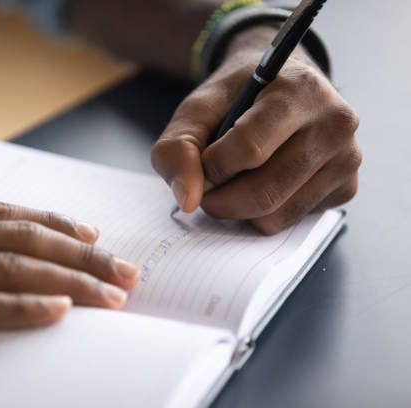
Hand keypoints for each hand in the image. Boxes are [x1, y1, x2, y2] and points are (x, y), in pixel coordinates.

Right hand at [0, 202, 139, 347]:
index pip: (6, 214)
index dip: (54, 222)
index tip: (91, 231)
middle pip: (25, 240)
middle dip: (82, 254)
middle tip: (127, 268)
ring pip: (12, 268)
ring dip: (70, 280)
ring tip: (113, 293)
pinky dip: (21, 308)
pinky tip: (59, 312)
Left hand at [151, 26, 361, 233]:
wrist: (279, 86)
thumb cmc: (236, 97)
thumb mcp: (197, 109)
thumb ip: (177, 148)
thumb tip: (187, 200)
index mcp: (300, 90)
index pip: (247, 149)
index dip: (212, 166)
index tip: (202, 161)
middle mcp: (334, 123)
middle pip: (264, 193)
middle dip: (221, 199)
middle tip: (208, 186)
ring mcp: (347, 158)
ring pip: (278, 215)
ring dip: (239, 210)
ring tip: (232, 183)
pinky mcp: (347, 186)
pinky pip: (293, 221)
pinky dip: (265, 213)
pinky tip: (262, 183)